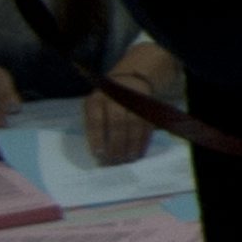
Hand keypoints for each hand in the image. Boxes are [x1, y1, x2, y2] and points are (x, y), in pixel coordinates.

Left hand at [84, 45, 183, 165]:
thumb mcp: (93, 107)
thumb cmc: (105, 102)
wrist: (129, 80)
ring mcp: (134, 100)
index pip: (96, 120)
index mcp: (97, 99)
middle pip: (117, 123)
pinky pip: (147, 125)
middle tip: (115, 161)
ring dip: (132, 144)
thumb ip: (94, 125)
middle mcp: (115, 98)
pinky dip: (143, 141)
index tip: (99, 154)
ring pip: (134, 124)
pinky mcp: (148, 105)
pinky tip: (139, 153)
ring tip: (128, 159)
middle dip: (116, 144)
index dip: (97, 138)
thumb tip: (99, 153)